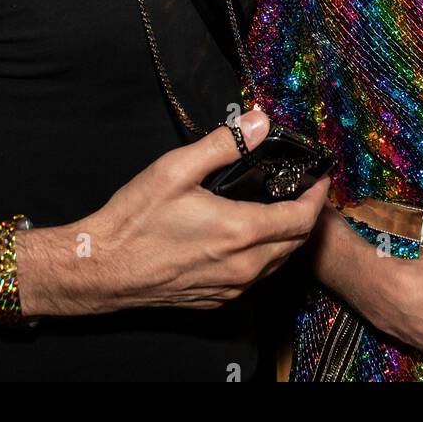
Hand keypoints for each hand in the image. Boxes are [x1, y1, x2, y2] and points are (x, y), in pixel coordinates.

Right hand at [16, 110, 329, 316]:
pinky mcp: (216, 299)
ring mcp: (231, 288)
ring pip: (277, 263)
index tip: (320, 177)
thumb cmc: (134, 220)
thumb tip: (258, 122)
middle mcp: (243, 266)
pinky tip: (249, 237)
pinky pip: (255, 278)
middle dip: (306, 214)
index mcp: (240, 232)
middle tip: (302, 189)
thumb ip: (222, 144)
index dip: (317, 197)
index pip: (302, 219)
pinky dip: (264, 256)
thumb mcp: (175, 169)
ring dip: (287, 237)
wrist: (102, 269)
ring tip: (280, 208)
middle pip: (296, 243)